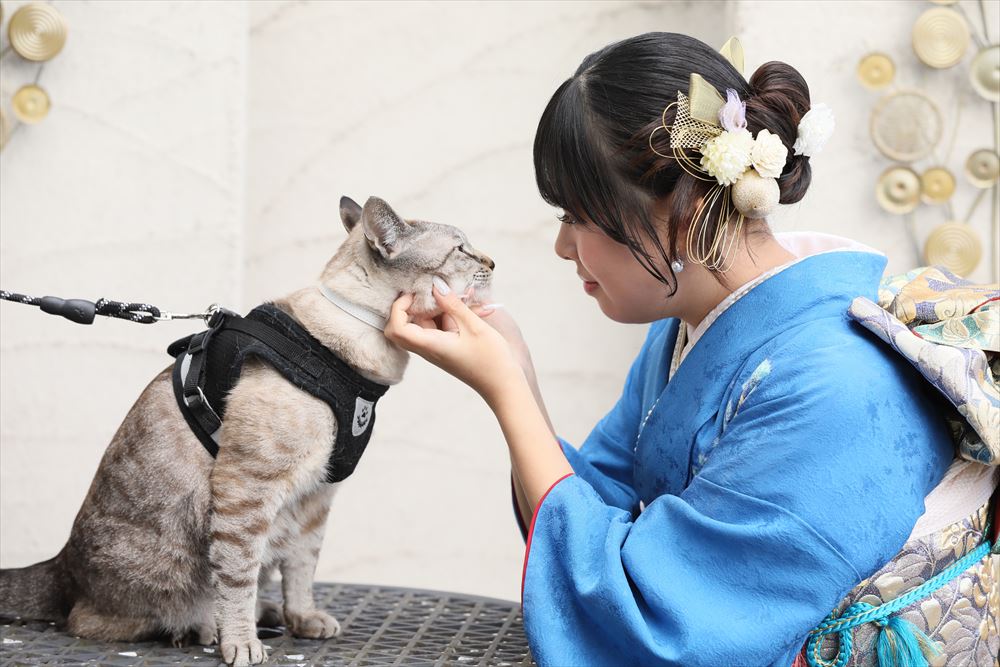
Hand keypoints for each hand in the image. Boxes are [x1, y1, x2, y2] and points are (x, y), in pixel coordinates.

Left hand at [384, 285, 524, 403]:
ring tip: (460, 297)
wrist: (503, 386)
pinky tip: (469, 307)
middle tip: (434, 293)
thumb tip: (436, 285)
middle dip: (414, 306)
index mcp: (430, 345)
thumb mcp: (474, 326)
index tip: (415, 294)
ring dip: (437, 308)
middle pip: (404, 325)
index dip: (399, 308)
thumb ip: (453, 304)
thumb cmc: (491, 360)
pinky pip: (438, 328)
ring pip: (423, 324)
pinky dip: (449, 315)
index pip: (396, 328)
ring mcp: (436, 349)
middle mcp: (429, 349)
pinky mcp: (446, 348)